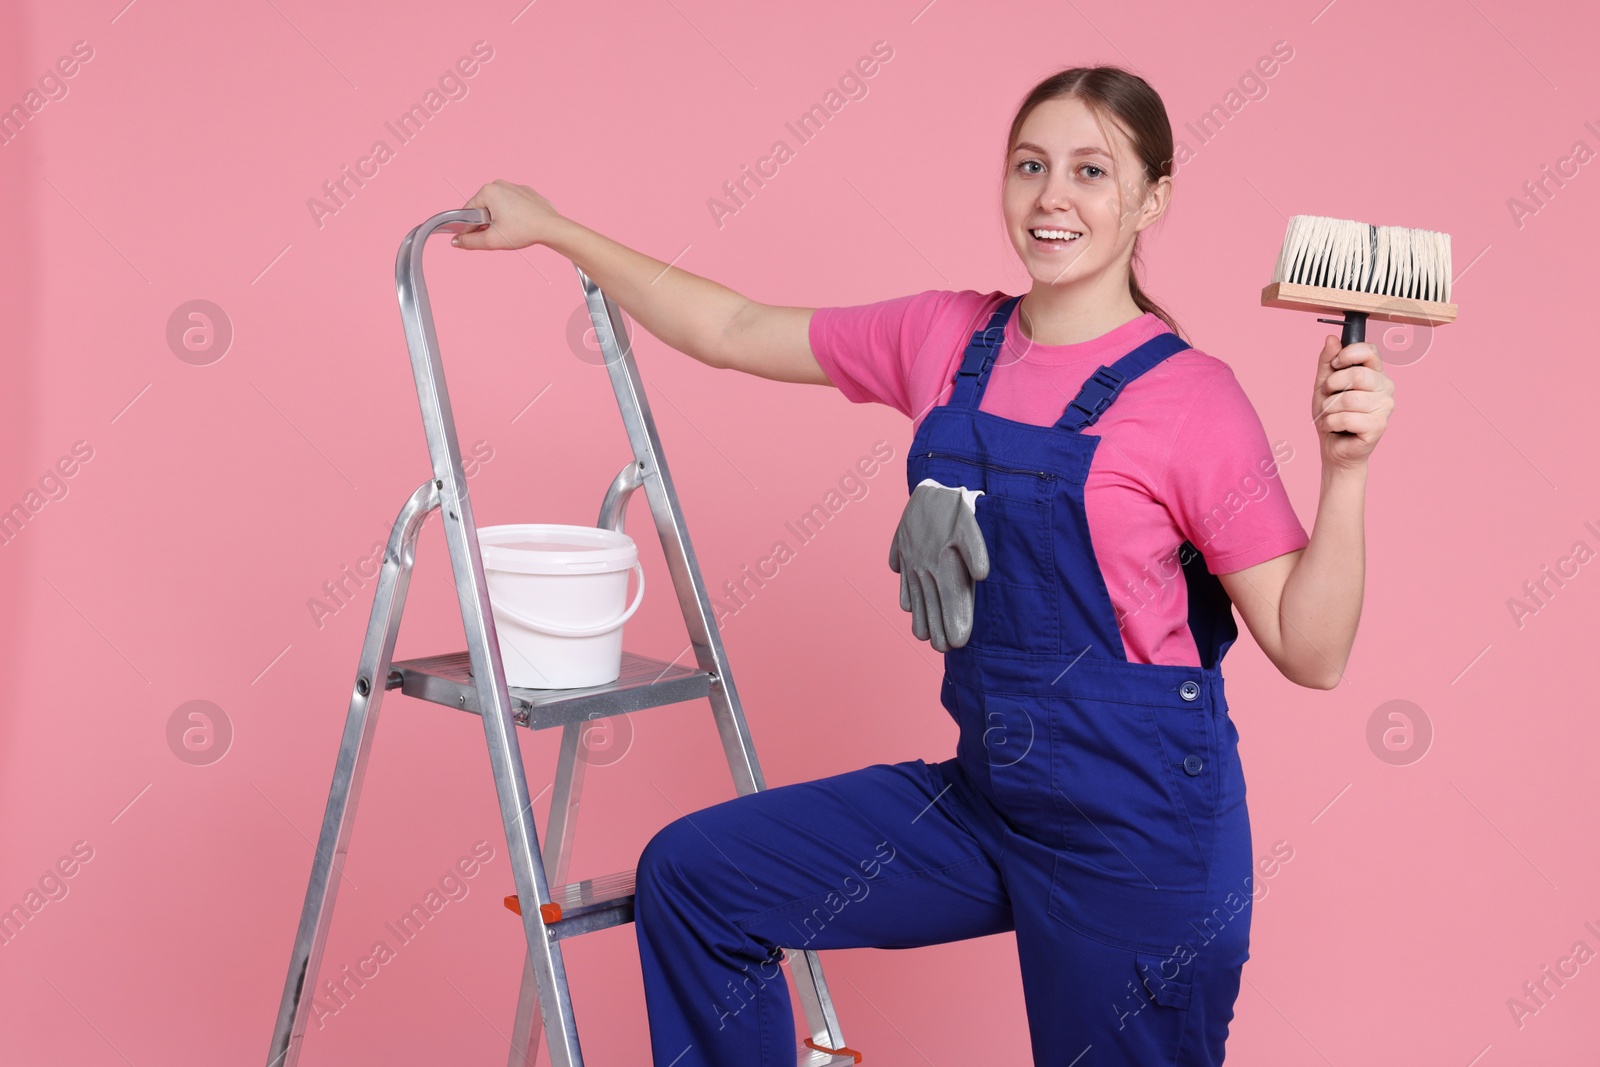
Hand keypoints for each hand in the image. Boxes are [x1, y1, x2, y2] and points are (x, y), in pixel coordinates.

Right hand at [452, 179, 565, 250]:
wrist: (552, 227)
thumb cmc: (523, 231)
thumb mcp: (492, 240)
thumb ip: (470, 242)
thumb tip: (456, 242)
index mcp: (488, 191)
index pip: (468, 212)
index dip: (469, 229)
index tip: (475, 239)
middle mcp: (499, 184)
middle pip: (482, 208)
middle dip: (486, 224)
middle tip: (498, 235)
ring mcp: (514, 186)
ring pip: (497, 207)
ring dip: (498, 220)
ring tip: (510, 230)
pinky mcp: (526, 192)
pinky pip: (512, 205)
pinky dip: (512, 215)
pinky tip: (520, 225)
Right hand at [888, 481, 989, 651]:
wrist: (929, 486)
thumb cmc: (957, 507)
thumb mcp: (973, 526)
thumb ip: (977, 551)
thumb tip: (982, 575)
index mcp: (943, 564)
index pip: (951, 602)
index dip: (955, 624)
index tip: (959, 644)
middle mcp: (924, 567)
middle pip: (931, 606)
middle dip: (937, 630)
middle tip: (943, 650)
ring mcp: (911, 560)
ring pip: (914, 597)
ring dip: (919, 617)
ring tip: (923, 636)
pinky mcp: (902, 551)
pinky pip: (902, 579)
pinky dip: (905, 595)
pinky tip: (908, 605)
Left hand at [1312, 334, 1394, 469]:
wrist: (1334, 447)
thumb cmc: (1332, 414)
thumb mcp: (1324, 384)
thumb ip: (1327, 361)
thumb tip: (1332, 339)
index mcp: (1375, 372)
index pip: (1370, 350)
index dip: (1348, 354)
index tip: (1335, 365)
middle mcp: (1386, 387)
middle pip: (1358, 375)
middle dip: (1332, 386)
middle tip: (1327, 396)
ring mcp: (1385, 407)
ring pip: (1349, 399)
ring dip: (1329, 408)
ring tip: (1329, 415)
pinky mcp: (1379, 426)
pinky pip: (1348, 418)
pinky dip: (1331, 423)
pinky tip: (1333, 427)